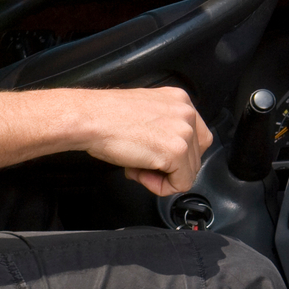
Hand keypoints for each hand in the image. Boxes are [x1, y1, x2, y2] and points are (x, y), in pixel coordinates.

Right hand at [69, 85, 211, 197]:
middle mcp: (186, 113)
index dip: (177, 155)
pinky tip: (139, 173)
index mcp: (180, 101)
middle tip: (143, 164)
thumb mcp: (146, 113)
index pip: (197, 137)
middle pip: (195, 156)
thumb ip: (165, 127)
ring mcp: (184, 132)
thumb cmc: (107, 116)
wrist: (90, 118)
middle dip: (170, 167)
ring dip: (162, 176)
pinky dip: (161, 187)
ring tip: (137, 166)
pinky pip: (181, 184)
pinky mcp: (176, 152)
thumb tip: (170, 156)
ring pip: (189, 171)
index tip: (158, 158)